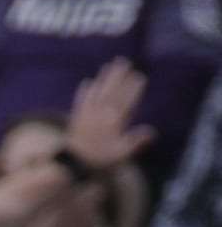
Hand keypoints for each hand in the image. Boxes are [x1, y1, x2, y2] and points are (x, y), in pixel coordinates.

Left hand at [64, 58, 152, 174]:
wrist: (72, 165)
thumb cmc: (99, 161)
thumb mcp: (121, 154)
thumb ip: (136, 141)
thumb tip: (153, 132)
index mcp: (115, 121)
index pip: (127, 100)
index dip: (133, 88)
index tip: (139, 76)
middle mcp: (102, 114)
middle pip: (112, 91)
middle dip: (119, 75)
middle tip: (125, 61)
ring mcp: (88, 114)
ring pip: (98, 92)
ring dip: (103, 78)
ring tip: (108, 65)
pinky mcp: (77, 118)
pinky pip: (81, 101)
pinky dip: (84, 91)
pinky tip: (87, 82)